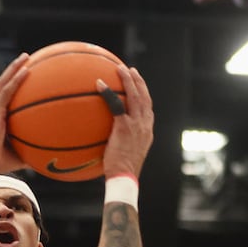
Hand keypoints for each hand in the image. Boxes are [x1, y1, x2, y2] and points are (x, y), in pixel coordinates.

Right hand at [0, 54, 31, 174]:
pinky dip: (16, 80)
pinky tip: (26, 71)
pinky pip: (7, 92)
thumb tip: (49, 154)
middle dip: (14, 69)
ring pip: (4, 82)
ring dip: (15, 68)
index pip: (6, 96)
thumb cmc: (0, 162)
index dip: (14, 83)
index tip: (25, 74)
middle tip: (26, 58)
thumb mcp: (20, 154)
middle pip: (4, 83)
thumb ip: (32, 150)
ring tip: (26, 57)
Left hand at [100, 65, 153, 179]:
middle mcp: (145, 125)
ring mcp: (136, 125)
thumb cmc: (121, 171)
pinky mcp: (124, 126)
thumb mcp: (125, 155)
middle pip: (144, 97)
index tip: (138, 85)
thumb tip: (108, 141)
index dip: (144, 94)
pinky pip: (116, 104)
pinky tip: (99, 84)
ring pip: (135, 96)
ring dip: (128, 80)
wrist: (124, 177)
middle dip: (138, 81)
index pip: (148, 109)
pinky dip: (108, 92)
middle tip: (130, 70)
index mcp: (147, 131)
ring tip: (120, 69)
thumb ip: (121, 143)